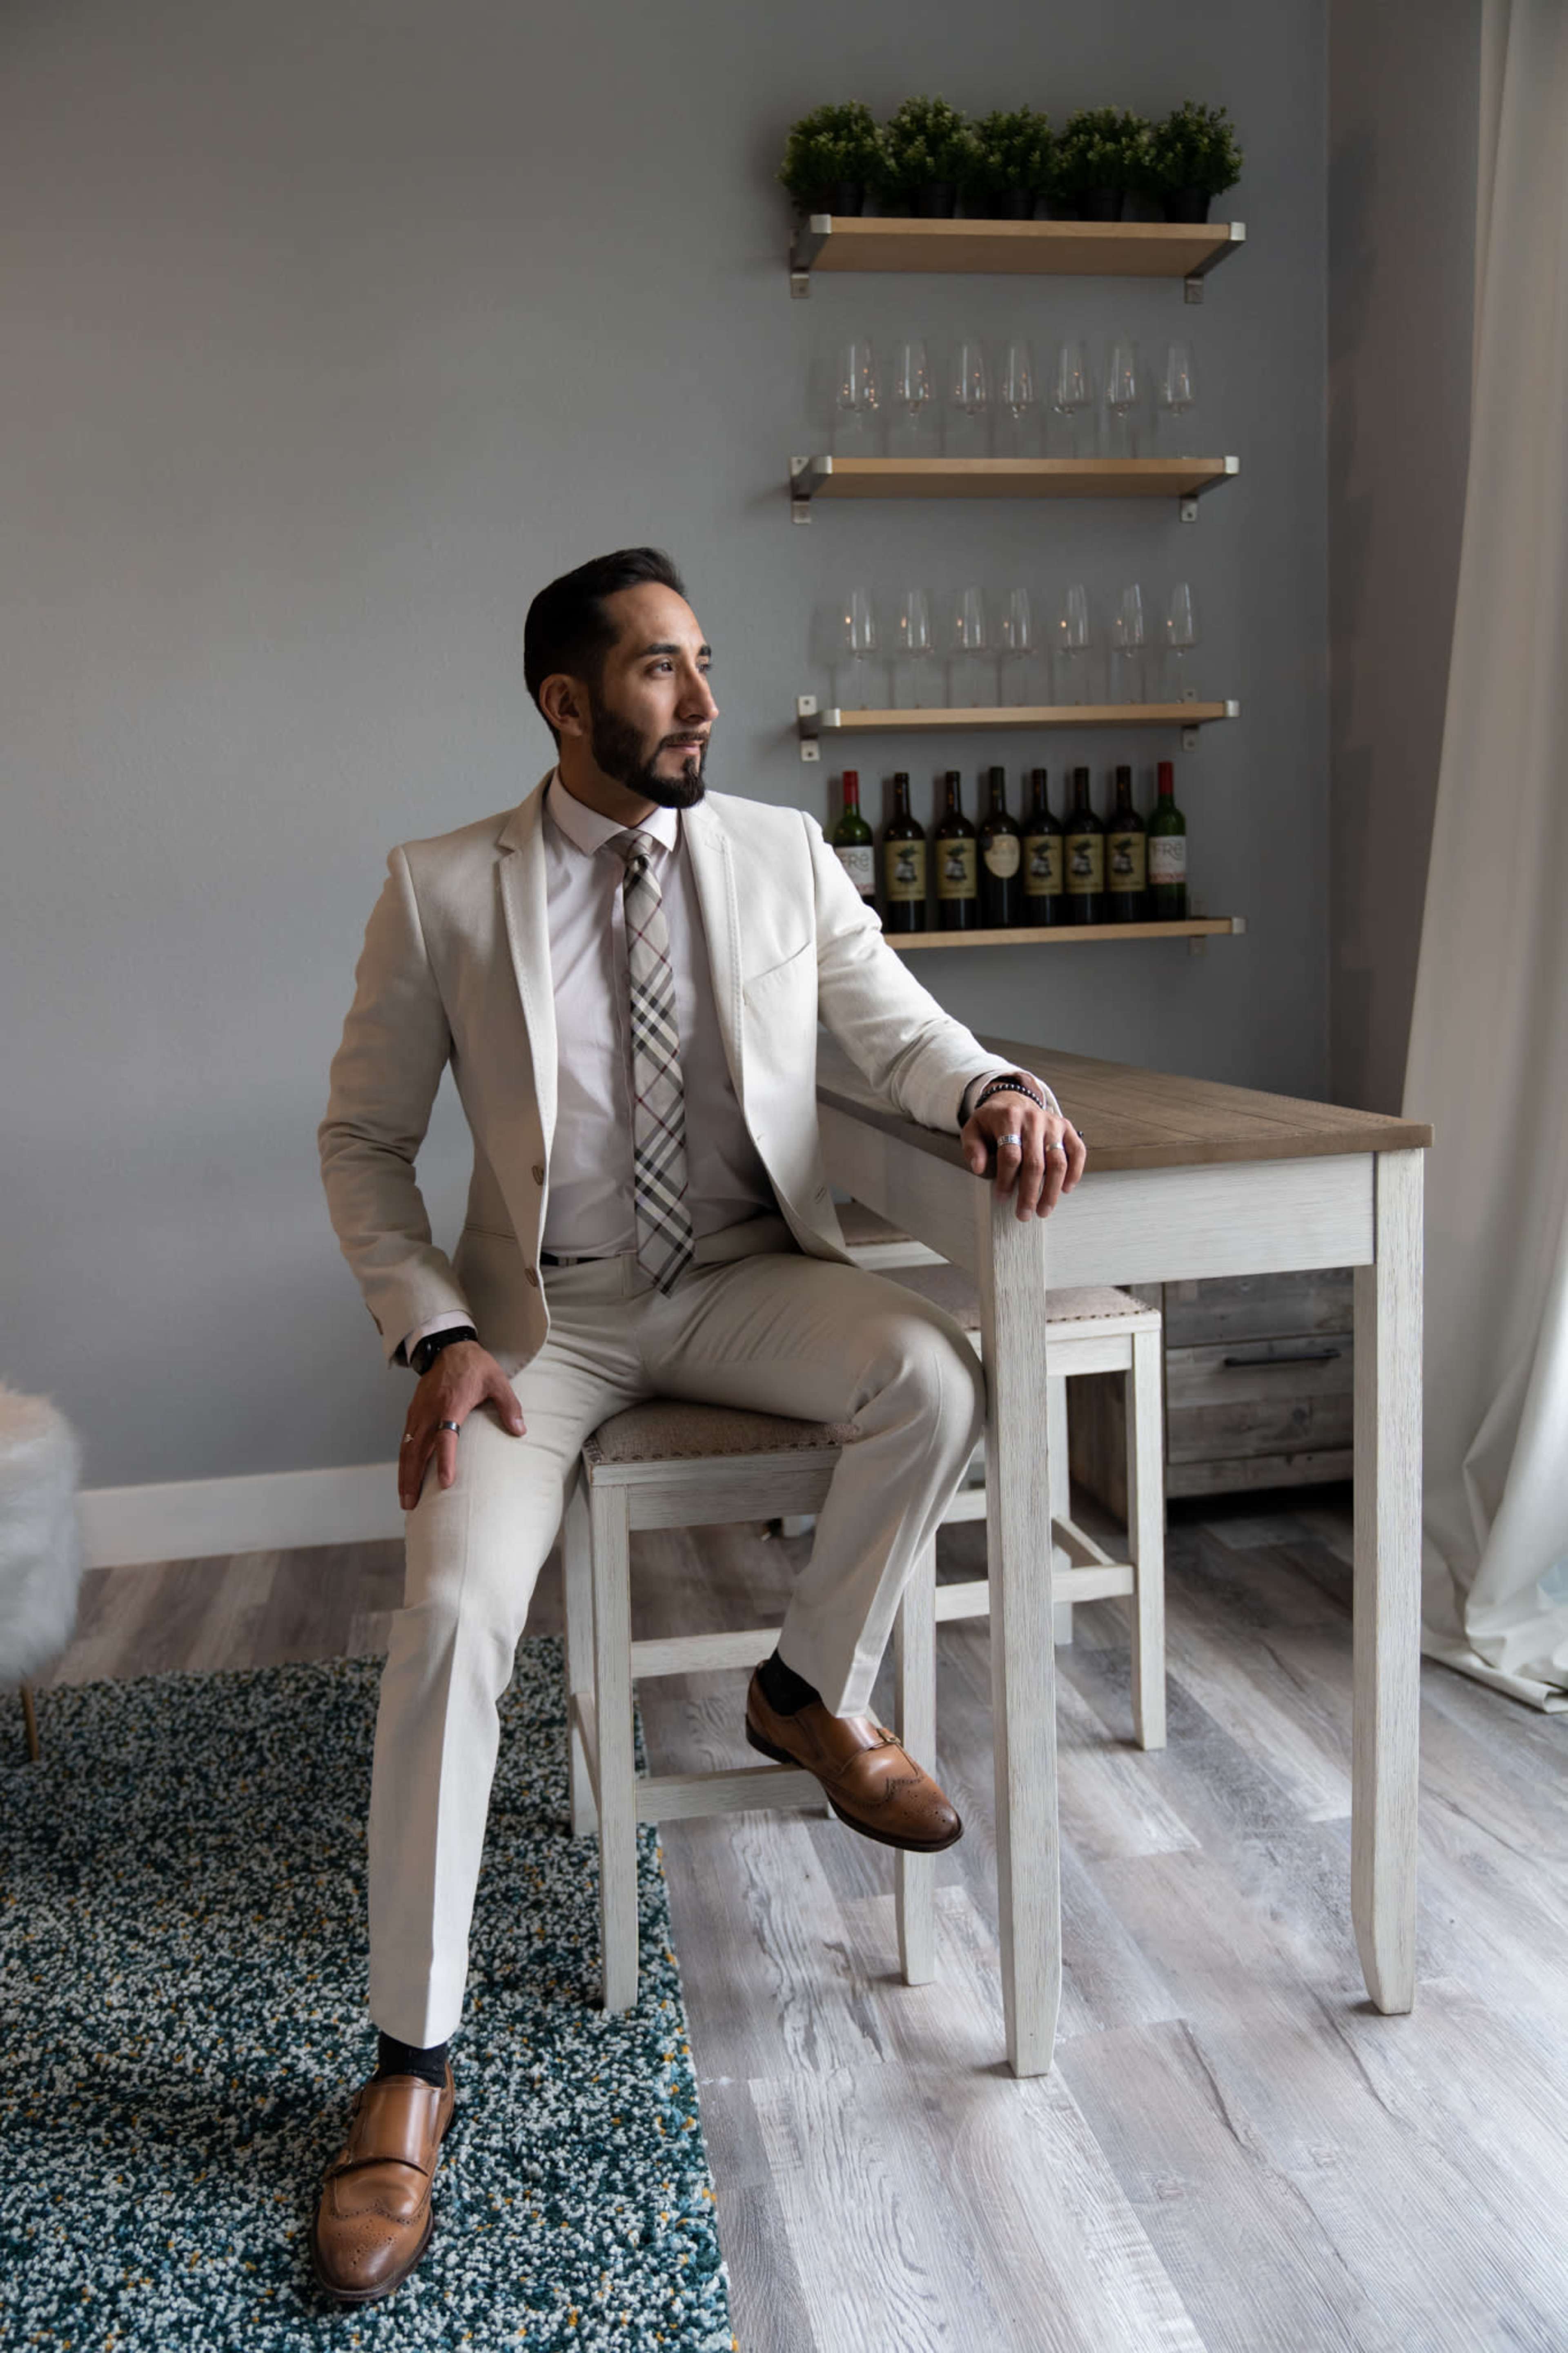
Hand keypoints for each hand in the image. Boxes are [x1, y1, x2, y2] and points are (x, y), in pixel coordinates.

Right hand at [398, 1341, 524, 1509]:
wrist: (449, 1347)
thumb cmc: (476, 1366)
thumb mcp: (498, 1381)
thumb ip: (510, 1406)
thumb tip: (520, 1431)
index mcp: (452, 1404)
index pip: (446, 1437)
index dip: (445, 1460)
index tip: (445, 1483)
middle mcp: (430, 1411)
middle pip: (417, 1449)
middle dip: (412, 1479)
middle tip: (411, 1505)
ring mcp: (418, 1412)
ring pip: (407, 1448)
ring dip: (404, 1474)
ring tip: (405, 1500)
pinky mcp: (413, 1412)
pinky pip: (405, 1440)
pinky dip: (403, 1461)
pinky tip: (405, 1477)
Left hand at [961, 1086, 1085, 1220]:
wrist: (1013, 1101)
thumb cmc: (993, 1121)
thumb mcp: (973, 1129)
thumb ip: (972, 1148)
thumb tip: (978, 1168)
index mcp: (1009, 1118)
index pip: (1010, 1155)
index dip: (1006, 1180)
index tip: (1002, 1198)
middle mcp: (1034, 1119)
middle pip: (1035, 1163)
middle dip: (1029, 1193)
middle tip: (1024, 1214)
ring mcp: (1053, 1124)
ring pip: (1058, 1162)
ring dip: (1051, 1191)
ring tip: (1043, 1210)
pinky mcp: (1067, 1128)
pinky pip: (1077, 1152)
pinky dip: (1075, 1172)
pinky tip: (1066, 1189)